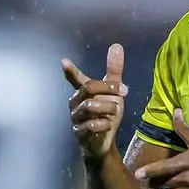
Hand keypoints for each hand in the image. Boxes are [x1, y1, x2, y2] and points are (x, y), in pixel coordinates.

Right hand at [62, 44, 128, 161]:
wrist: (103, 142)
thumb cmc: (106, 114)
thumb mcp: (114, 93)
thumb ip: (114, 71)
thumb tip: (116, 46)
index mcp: (82, 91)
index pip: (76, 79)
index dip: (71, 71)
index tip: (64, 62)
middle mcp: (75, 103)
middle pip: (89, 87)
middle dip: (109, 88)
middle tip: (124, 91)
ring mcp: (76, 118)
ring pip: (91, 106)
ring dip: (109, 108)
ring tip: (115, 112)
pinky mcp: (79, 132)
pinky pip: (91, 125)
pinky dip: (104, 124)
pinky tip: (107, 125)